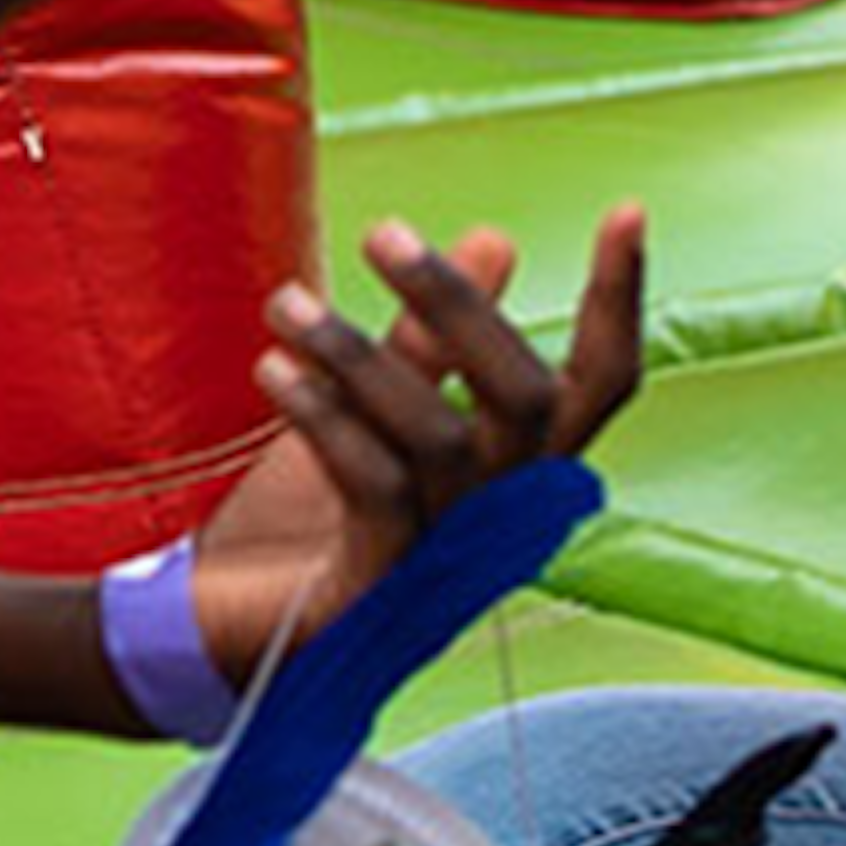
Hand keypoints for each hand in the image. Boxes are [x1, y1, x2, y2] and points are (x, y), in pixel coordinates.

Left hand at [187, 206, 648, 681]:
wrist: (218, 634)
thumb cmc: (307, 520)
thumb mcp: (375, 410)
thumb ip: (432, 341)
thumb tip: (497, 238)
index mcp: (517, 470)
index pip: (600, 384)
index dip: (620, 303)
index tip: (627, 210)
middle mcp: (501, 517)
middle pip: (525, 399)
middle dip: (460, 307)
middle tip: (382, 235)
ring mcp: (447, 561)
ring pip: (439, 438)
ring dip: (358, 356)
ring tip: (285, 303)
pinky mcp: (382, 593)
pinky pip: (375, 489)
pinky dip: (325, 421)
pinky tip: (275, 370)